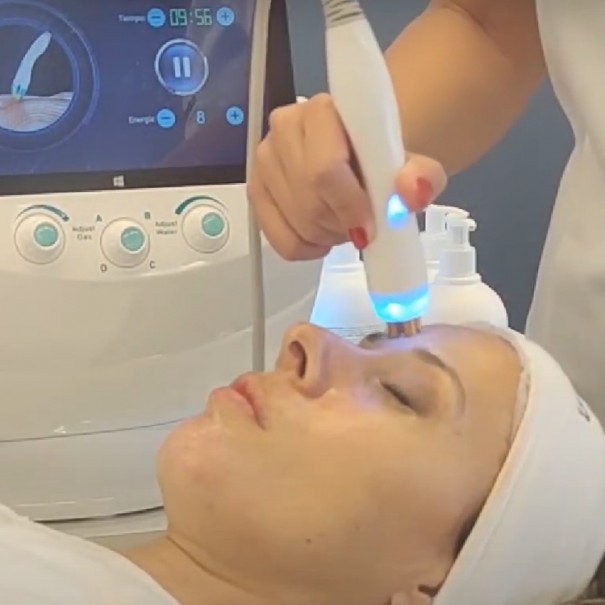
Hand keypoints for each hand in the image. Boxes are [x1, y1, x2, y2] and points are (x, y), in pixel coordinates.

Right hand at [247, 93, 446, 260]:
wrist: (362, 154)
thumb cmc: (381, 157)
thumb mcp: (414, 164)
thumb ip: (421, 175)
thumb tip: (412, 192)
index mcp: (321, 111)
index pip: (324, 170)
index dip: (348, 206)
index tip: (370, 225)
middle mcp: (284, 128)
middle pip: (309, 202)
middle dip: (340, 225)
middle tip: (363, 224)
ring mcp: (264, 161)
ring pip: (295, 223)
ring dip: (326, 236)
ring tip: (344, 223)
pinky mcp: (257, 191)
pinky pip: (279, 239)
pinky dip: (306, 248)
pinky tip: (323, 235)